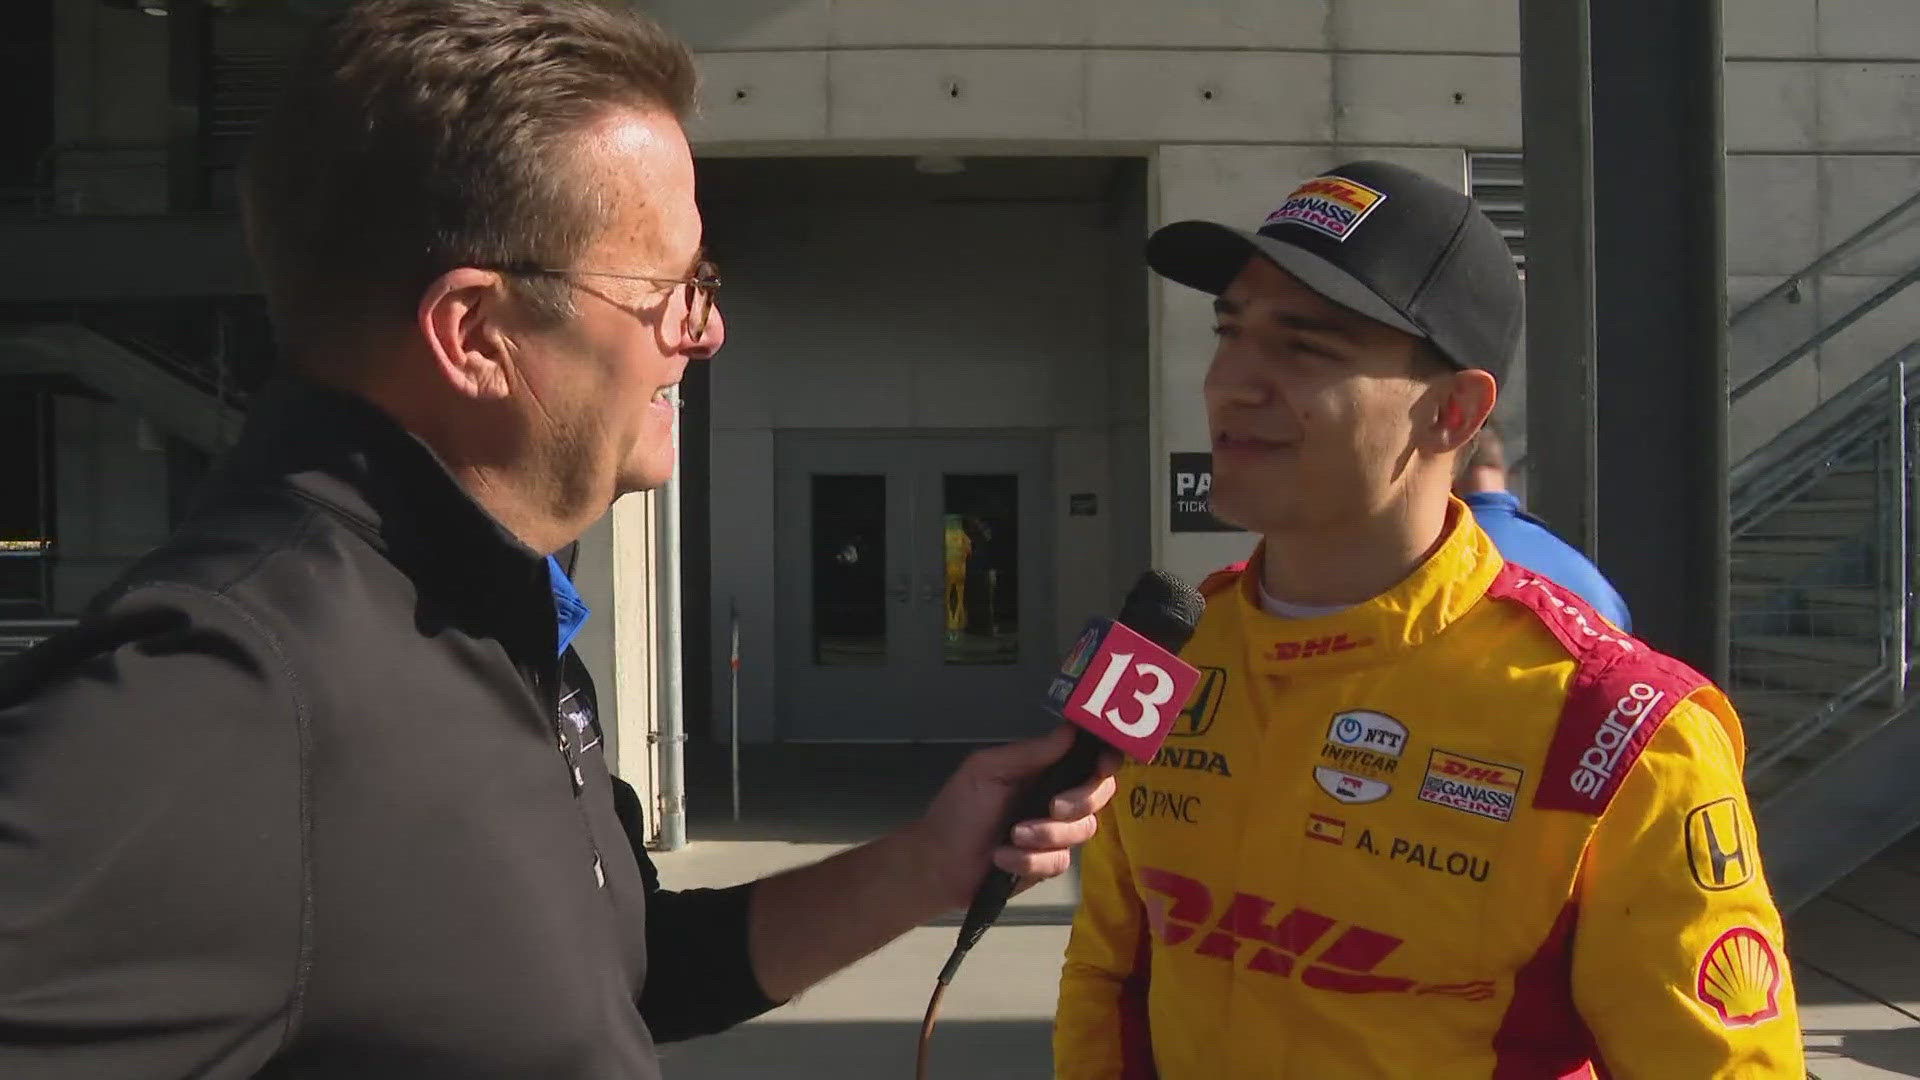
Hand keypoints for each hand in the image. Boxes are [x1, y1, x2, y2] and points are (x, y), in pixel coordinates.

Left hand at [908, 726, 1119, 909]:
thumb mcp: (987, 770)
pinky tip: (1003, 858)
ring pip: (1083, 830)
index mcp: (1044, 769)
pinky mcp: (1048, 864)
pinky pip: (1059, 861)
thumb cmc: (958, 809)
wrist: (937, 863)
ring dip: (1046, 835)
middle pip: (1098, 794)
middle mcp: (1057, 797)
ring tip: (1012, 836)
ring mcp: (1055, 833)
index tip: (1102, 766)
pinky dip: (1030, 861)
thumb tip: (1072, 729)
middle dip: (1080, 801)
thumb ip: (1030, 753)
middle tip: (1052, 807)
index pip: (1089, 759)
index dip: (1105, 760)